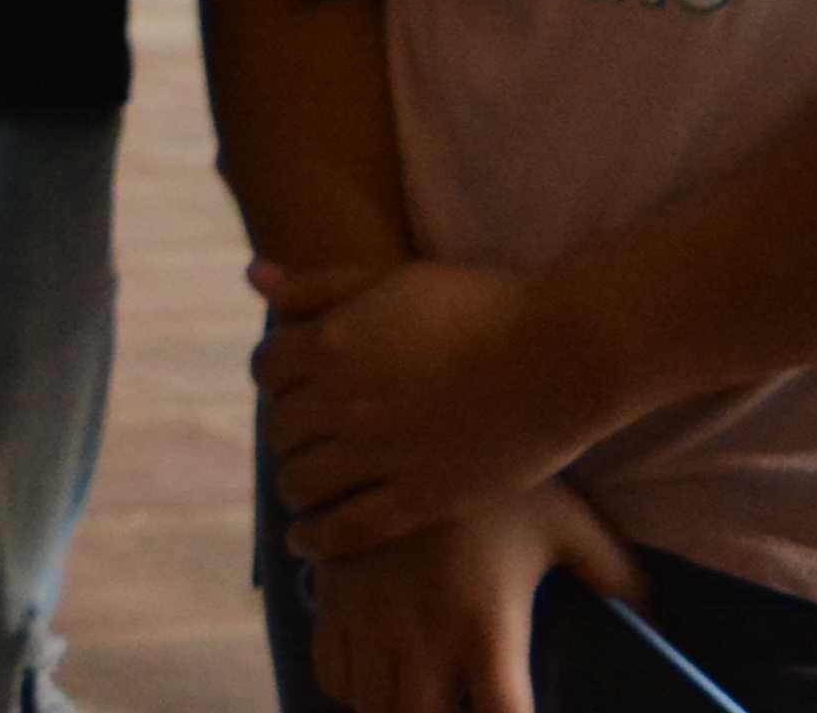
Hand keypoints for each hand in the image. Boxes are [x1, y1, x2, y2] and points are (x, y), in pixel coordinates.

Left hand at [264, 252, 635, 552]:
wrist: (562, 355)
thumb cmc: (479, 306)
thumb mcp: (391, 280)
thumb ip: (318, 285)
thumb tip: (254, 276)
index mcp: (330, 342)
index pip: (266, 369)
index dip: (276, 377)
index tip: (293, 387)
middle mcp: (343, 400)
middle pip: (281, 427)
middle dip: (289, 431)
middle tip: (306, 439)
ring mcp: (382, 454)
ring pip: (302, 481)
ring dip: (296, 483)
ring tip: (306, 486)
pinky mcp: (423, 499)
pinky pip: (348, 529)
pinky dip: (318, 538)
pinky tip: (306, 540)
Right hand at [304, 480, 643, 712]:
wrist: (403, 422)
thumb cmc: (499, 481)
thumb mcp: (567, 524)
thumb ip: (614, 575)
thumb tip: (657, 616)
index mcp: (486, 628)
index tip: (518, 710)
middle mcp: (422, 638)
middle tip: (463, 698)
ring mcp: (369, 620)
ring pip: (370, 706)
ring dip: (396, 709)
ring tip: (425, 692)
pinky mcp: (331, 597)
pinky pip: (332, 673)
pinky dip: (354, 687)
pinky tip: (380, 672)